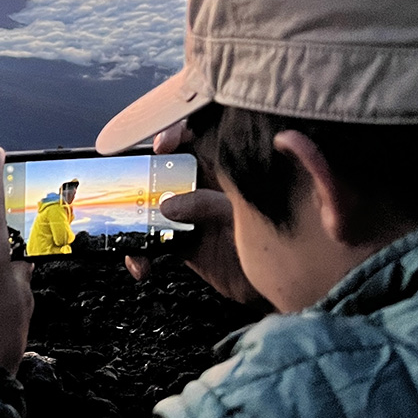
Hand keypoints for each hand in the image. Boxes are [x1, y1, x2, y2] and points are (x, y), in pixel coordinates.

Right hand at [125, 123, 267, 308]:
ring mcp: (189, 215)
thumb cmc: (282, 239)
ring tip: (128, 236)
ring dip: (131, 221)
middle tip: (128, 191)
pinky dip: (139, 254)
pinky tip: (141, 266)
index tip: (163, 145)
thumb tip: (167, 207)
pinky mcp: (182, 243)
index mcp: (223, 166)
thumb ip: (208, 205)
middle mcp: (202, 186)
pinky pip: (150, 243)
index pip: (196, 137)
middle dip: (137, 179)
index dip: (176, 133)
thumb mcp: (246, 214)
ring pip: (149, 208)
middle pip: (160, 170)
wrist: (289, 284)